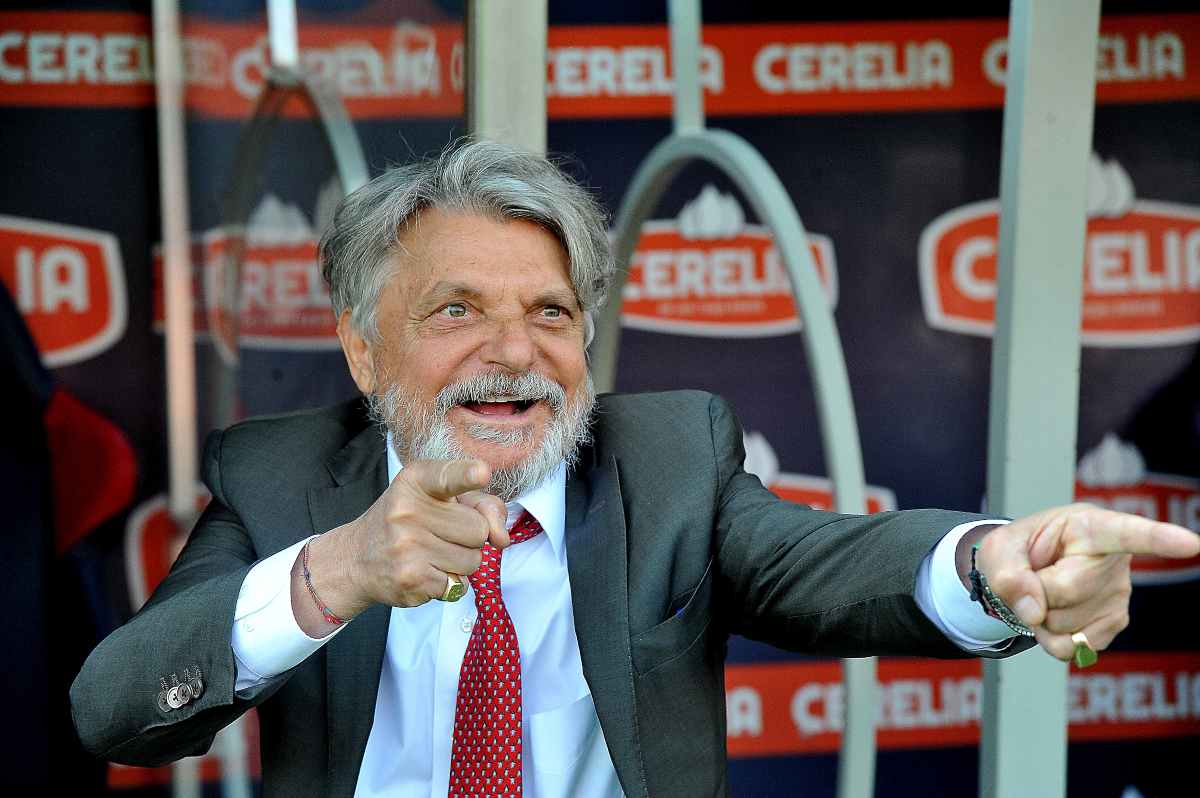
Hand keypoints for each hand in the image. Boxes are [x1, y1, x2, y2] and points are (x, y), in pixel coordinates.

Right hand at [307, 459, 508, 621]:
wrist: (356, 560)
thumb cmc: (406, 523)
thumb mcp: (438, 499)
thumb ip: (480, 504)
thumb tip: (502, 538)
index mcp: (416, 481)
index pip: (448, 476)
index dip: (467, 474)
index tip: (481, 472)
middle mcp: (407, 511)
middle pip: (479, 529)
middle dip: (471, 536)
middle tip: (442, 533)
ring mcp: (407, 547)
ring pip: (474, 560)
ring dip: (463, 561)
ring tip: (434, 553)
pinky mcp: (411, 579)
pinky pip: (460, 585)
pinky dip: (450, 582)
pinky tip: (427, 571)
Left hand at [976, 503, 1198, 660]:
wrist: (1023, 573)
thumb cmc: (1018, 551)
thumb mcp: (998, 550)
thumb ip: (1007, 574)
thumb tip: (1035, 612)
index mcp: (1090, 526)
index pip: (1128, 532)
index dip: (1159, 538)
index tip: (1189, 543)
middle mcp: (1114, 560)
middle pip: (1068, 590)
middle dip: (1035, 591)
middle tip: (1032, 576)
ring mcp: (1118, 595)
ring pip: (1067, 625)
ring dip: (1040, 618)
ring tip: (1044, 593)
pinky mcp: (1113, 625)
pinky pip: (1072, 647)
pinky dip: (1049, 638)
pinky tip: (1054, 613)